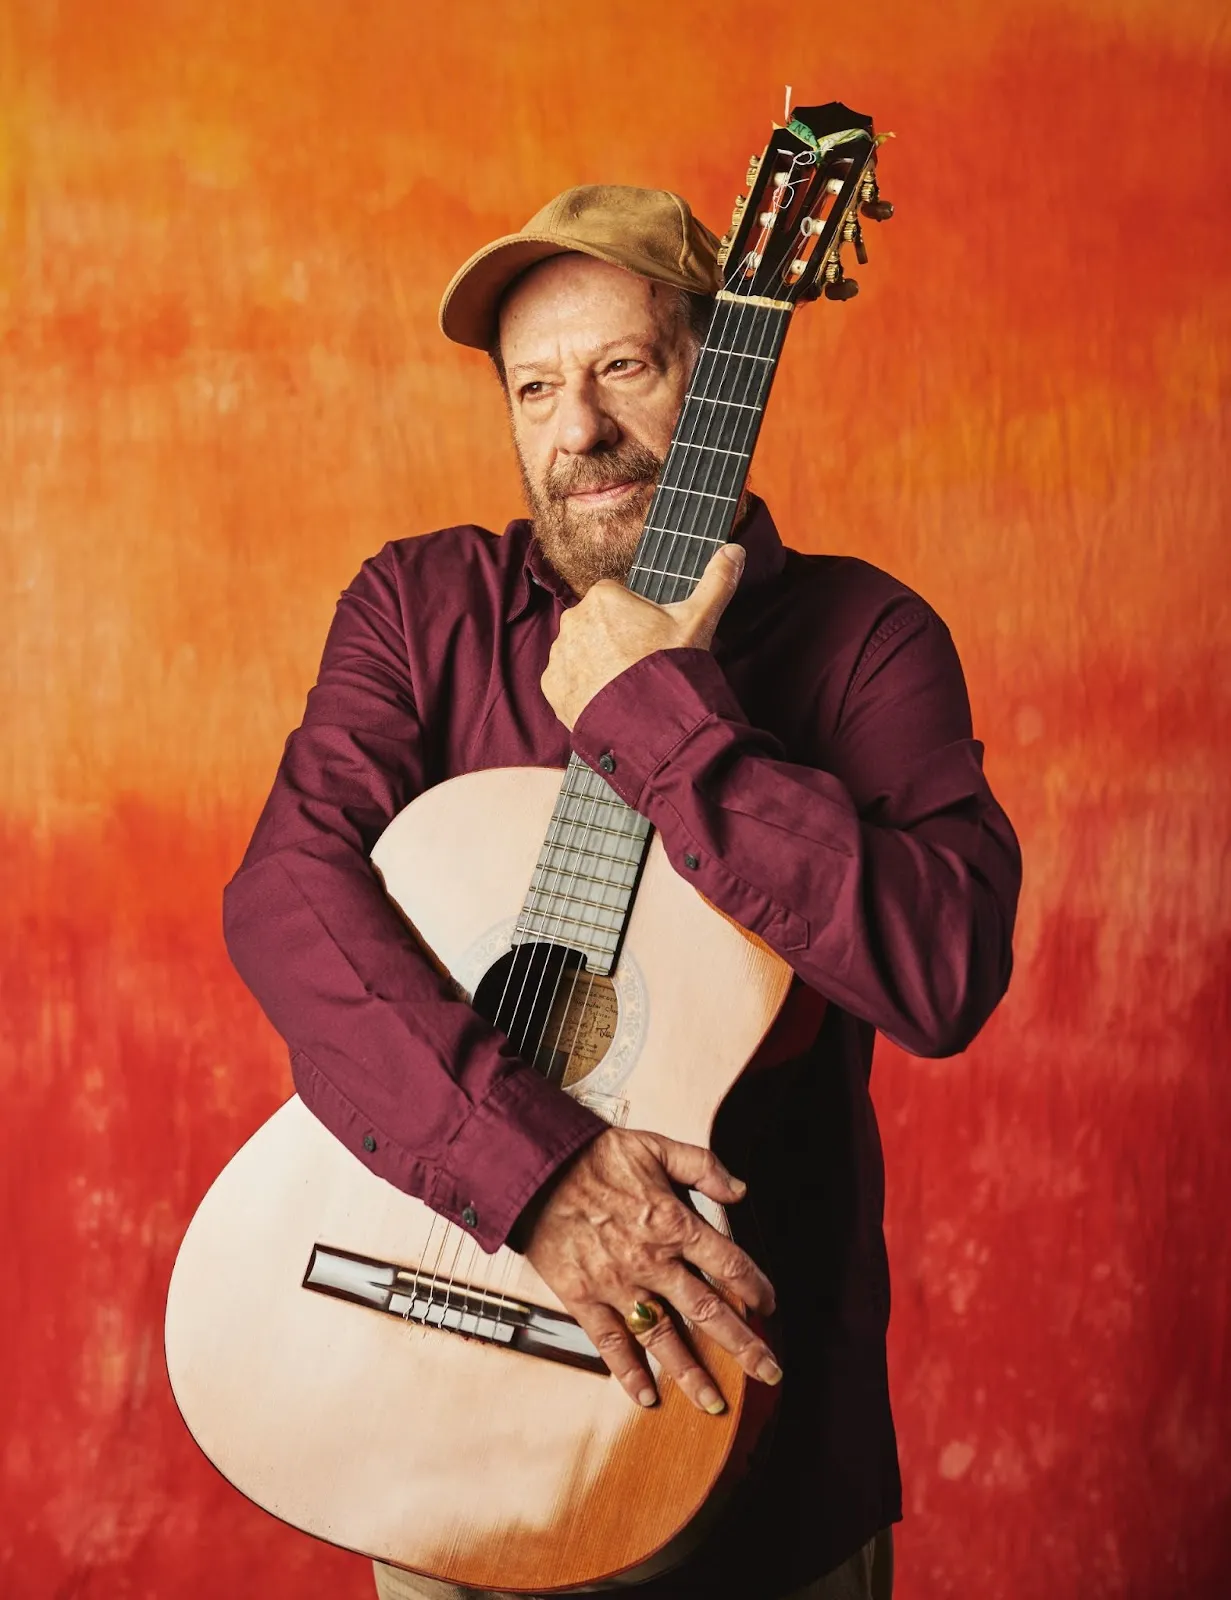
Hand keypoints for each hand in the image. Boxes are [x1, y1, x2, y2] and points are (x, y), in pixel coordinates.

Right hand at [520, 1125, 780, 1412]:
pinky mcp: (583, 1298)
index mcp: (672, 1223)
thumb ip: (703, 1166)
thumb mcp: (656, 1146)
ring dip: (692, 1373)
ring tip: (715, 1402)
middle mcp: (650, 1261)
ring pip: (663, 1337)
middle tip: (769, 1372)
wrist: (536, 1168)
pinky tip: (646, 1397)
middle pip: (707, 1311)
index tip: (770, 1306)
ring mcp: (616, 1284)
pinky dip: (628, 1373)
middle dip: (743, 1345)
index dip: (756, 1288)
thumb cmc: (594, 1156)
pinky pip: (610, 1343)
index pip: (729, 1264)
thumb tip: (740, 1189)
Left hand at [541, 543, 745, 729]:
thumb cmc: (671, 666)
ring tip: (624, 685)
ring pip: (580, 652)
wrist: (650, 723)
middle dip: (613, 641)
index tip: (651, 640)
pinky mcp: (551, 686)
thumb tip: (735, 550)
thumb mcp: (699, 620)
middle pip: (596, 625)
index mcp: (603, 596)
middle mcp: (573, 619)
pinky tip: (607, 698)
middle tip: (640, 665)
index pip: (617, 598)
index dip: (637, 619)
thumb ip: (716, 582)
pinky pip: (566, 681)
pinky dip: (582, 689)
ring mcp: (560, 654)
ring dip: (596, 664)